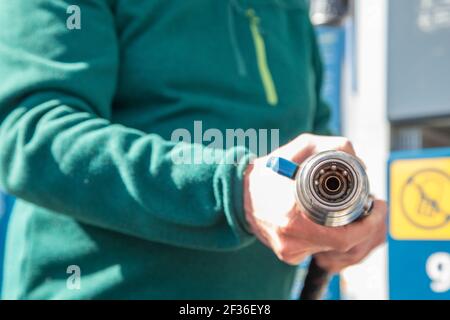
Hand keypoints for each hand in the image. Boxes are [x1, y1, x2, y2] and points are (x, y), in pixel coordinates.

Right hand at [243, 134, 386, 266]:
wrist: (238, 194)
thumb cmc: (269, 170)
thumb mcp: (299, 148)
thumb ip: (330, 147)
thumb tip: (358, 161)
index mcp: (293, 214)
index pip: (344, 235)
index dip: (369, 225)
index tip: (378, 206)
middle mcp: (291, 238)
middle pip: (342, 243)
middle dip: (361, 225)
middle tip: (367, 206)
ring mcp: (288, 250)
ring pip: (331, 248)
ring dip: (344, 230)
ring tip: (345, 210)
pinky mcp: (287, 255)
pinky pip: (317, 249)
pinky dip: (327, 236)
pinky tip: (325, 221)